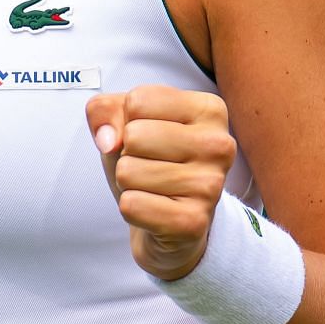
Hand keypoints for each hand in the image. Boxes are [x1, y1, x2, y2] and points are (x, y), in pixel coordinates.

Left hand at [85, 85, 237, 281]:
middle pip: (134, 135)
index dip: (128, 122)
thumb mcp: (125, 122)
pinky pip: (131, 205)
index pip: (138, 101)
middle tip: (150, 167)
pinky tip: (154, 210)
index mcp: (210, 109)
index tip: (150, 137)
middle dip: (127, 154)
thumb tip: (107, 140)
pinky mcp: (194, 222)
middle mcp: (219, 145)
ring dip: (129, 183)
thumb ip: (105, 110)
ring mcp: (211, 185)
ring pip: (128, 171)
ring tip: (153, 188)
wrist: (171, 223)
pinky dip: (130, 209)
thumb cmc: (149, 161)